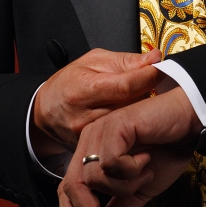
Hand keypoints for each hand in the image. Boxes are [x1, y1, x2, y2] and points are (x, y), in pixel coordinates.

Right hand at [31, 47, 162, 155]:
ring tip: (137, 101)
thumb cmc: (68, 83)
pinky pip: (121, 138)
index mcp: (84, 90)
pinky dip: (130, 127)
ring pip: (129, 124)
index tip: (161, 69)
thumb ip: (125, 61)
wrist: (44, 112)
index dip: (149, 76)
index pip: (127, 86)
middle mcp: (85, 116)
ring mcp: (88, 136)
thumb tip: (154, 57)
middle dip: (146, 94)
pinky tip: (129, 118)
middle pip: (131, 107)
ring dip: (138, 112)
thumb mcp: (93, 61)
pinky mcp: (91, 148)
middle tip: (150, 85)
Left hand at [59, 86, 202, 206]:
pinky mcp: (115, 126)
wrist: (189, 125)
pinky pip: (111, 162)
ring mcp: (100, 132)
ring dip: (124, 186)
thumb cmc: (166, 151)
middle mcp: (89, 141)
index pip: (67, 188)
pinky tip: (146, 159)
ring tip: (144, 173)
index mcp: (91, 154)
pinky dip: (131, 169)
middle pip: (73, 186)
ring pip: (95, 177)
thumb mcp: (139, 190)